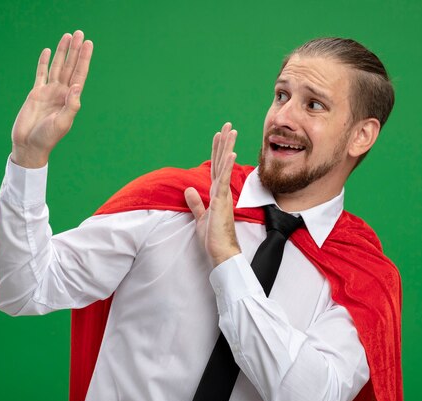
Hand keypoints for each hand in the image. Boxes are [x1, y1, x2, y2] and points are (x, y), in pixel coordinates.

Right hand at [11, 30, 93, 167]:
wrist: (29, 145)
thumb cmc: (47, 138)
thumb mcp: (63, 123)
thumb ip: (71, 105)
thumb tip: (77, 86)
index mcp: (70, 99)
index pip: (80, 74)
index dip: (84, 59)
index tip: (88, 44)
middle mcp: (62, 93)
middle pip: (70, 66)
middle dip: (75, 50)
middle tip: (79, 33)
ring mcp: (49, 92)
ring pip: (57, 67)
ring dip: (62, 52)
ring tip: (67, 36)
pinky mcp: (36, 94)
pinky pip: (41, 74)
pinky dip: (44, 63)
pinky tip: (47, 51)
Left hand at [185, 122, 240, 266]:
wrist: (222, 253)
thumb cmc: (214, 239)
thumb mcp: (200, 218)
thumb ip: (195, 203)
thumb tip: (189, 189)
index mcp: (216, 194)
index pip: (216, 168)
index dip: (217, 151)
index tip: (219, 136)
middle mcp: (221, 192)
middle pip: (221, 162)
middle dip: (224, 143)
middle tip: (228, 125)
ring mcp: (223, 195)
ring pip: (224, 166)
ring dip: (227, 148)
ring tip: (231, 131)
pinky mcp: (221, 202)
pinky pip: (224, 180)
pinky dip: (227, 166)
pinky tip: (230, 153)